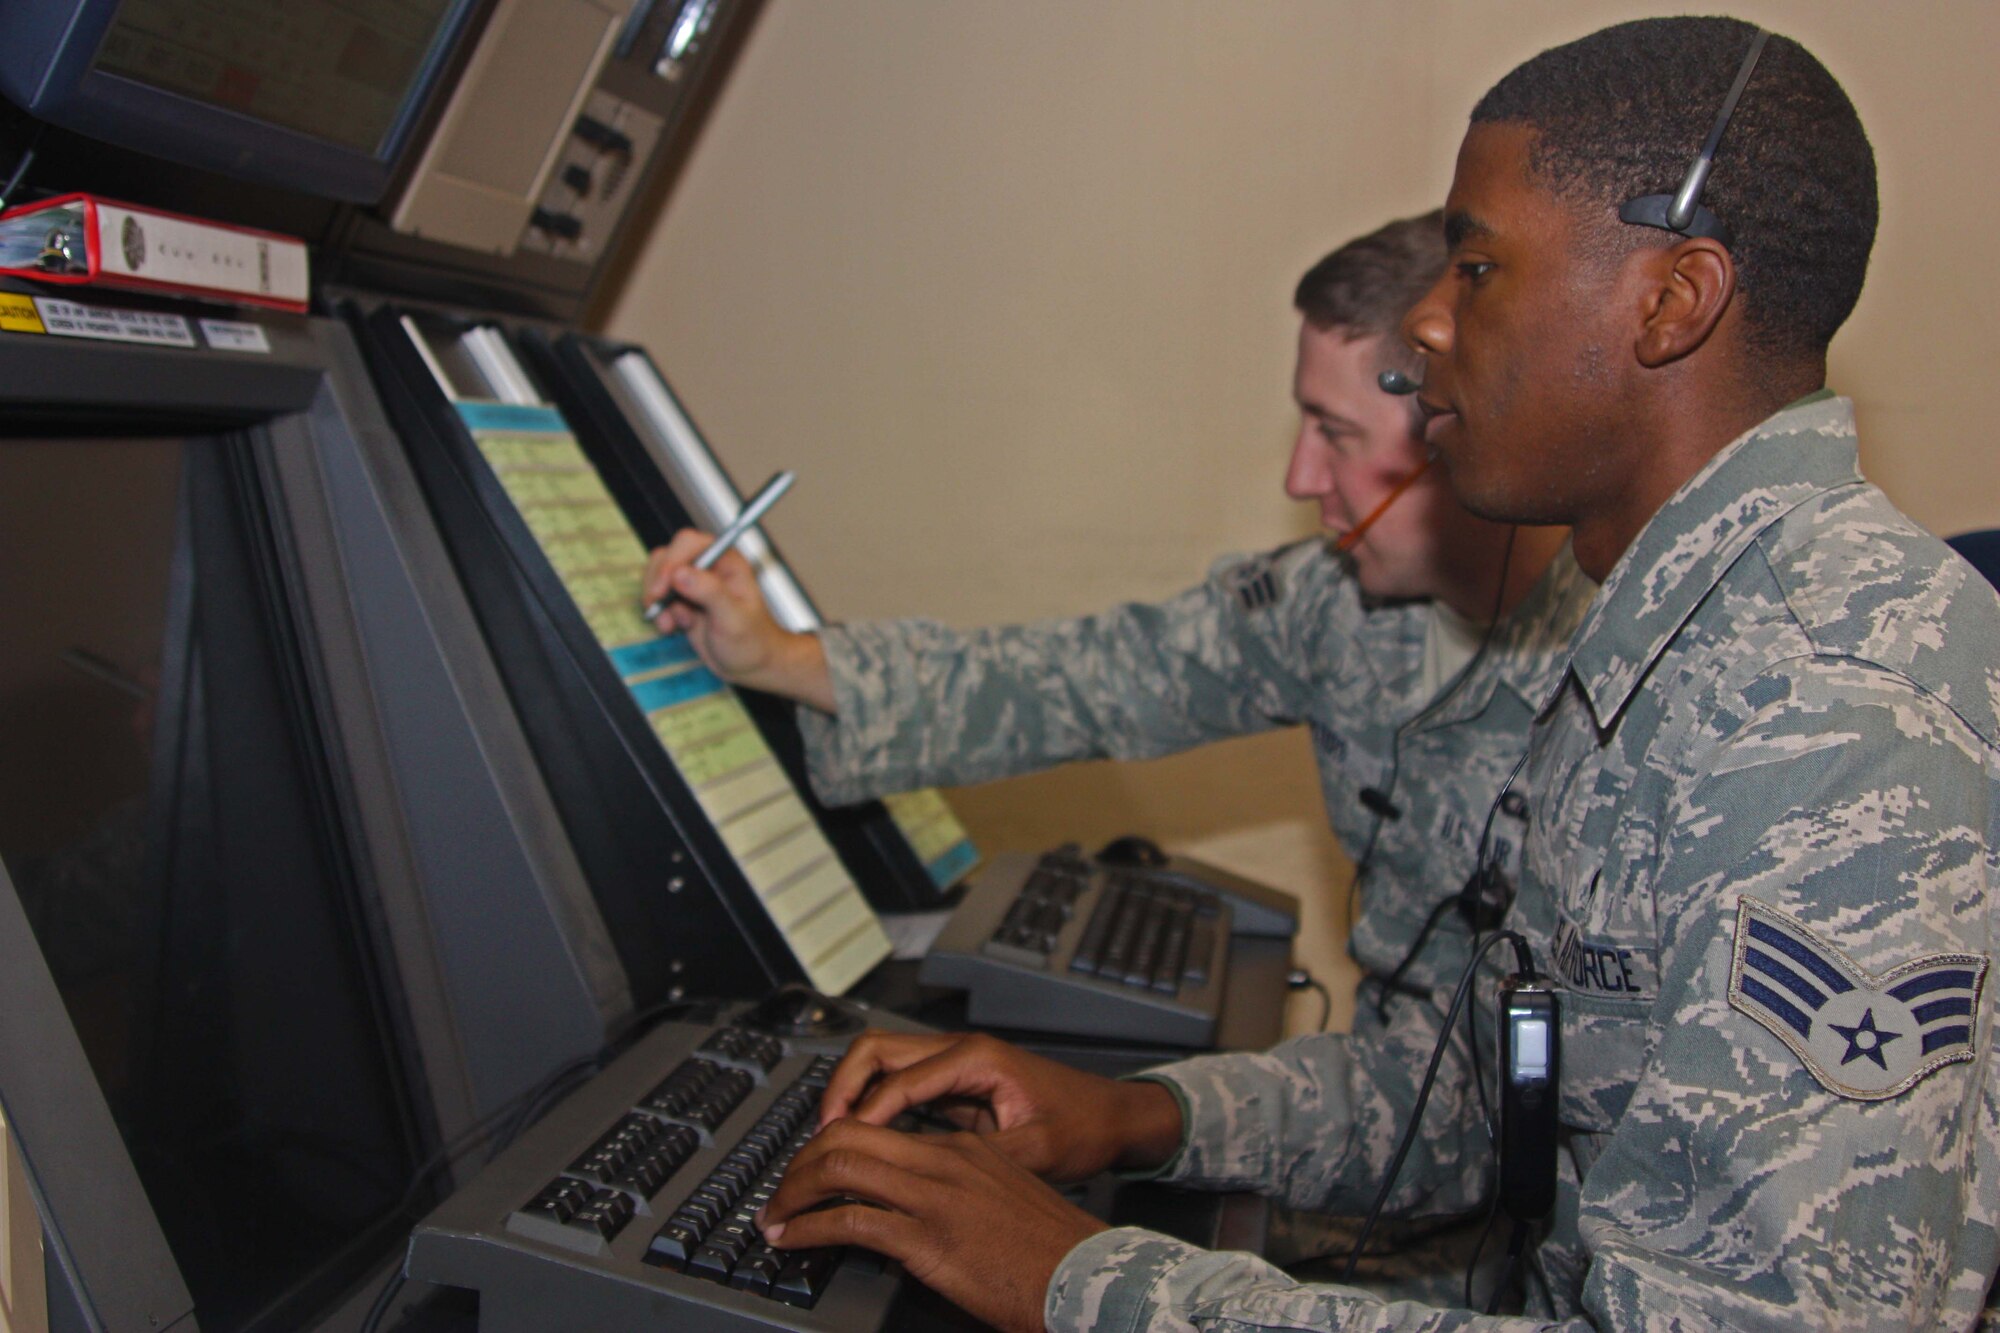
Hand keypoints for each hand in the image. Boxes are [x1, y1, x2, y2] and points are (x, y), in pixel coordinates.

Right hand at [640, 529, 833, 709]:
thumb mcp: (734, 617)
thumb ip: (709, 592)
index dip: (672, 561)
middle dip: (658, 582)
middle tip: (658, 604)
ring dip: (656, 600)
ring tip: (669, 623)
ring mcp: (693, 585)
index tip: (665, 586)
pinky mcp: (683, 602)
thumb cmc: (753, 641)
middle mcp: (708, 568)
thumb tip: (680, 574)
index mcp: (726, 561)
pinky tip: (672, 628)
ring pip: (659, 577)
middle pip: (667, 557)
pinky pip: (659, 599)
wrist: (751, 665)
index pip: (689, 543)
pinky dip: (659, 614)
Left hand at [758, 1119, 1106, 1332]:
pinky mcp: (927, 1239)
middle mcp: (942, 1162)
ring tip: (774, 1216)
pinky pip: (849, 1219)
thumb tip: (915, 1205)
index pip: (878, 1128)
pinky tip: (792, 1239)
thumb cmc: (1050, 1249)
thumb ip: (958, 1189)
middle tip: (781, 1190)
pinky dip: (808, 1227)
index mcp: (961, 1149)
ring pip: (840, 1167)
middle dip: (801, 1161)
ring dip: (794, 1191)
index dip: (831, 1145)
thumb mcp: (1002, 1199)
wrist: (1086, 1275)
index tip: (811, 1169)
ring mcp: (934, 1197)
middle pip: (848, 1136)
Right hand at [819, 1031, 1182, 1182]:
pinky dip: (872, 1103)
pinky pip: (899, 1082)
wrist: (1114, 1116)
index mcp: (977, 1058)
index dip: (863, 1113)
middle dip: (841, 1087)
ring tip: (831, 1136)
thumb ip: (979, 1159)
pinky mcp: (956, 1081)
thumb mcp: (1035, 1152)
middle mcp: (960, 1050)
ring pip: (883, 1060)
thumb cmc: (1085, 1126)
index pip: (899, 1079)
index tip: (840, 1147)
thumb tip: (923, 1173)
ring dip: (851, 1091)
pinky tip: (862, 1137)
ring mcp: (956, 1063)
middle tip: (821, 1134)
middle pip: (877, 1049)